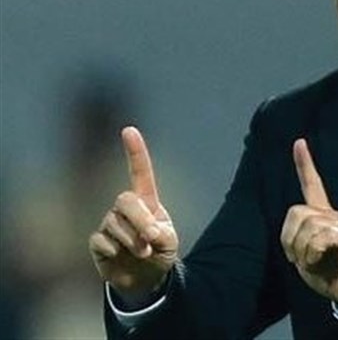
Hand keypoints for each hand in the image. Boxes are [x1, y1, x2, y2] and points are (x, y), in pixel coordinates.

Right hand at [89, 126, 178, 302]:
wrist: (145, 278)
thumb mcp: (169, 241)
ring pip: (115, 223)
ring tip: (143, 253)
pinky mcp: (97, 241)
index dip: (135, 152)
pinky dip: (115, 251)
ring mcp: (109, 222)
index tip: (128, 130)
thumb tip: (146, 235)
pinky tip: (120, 256)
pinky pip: (102, 241)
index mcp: (146, 201)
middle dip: (139, 218)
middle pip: (125, 199)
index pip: (140, 172)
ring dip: (132, 241)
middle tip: (152, 238)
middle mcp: (126, 208)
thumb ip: (161, 234)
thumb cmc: (160, 252)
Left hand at [280, 139, 337, 306]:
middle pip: (297, 212)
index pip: (312, 186)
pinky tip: (323, 262)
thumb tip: (300, 231)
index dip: (305, 164)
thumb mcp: (304, 256)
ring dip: (303, 252)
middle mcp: (333, 215)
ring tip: (315, 262)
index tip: (299, 142)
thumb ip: (297, 238)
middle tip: (301, 258)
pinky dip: (313, 255)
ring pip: (307, 228)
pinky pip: (320, 240)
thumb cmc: (329, 274)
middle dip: (291, 240)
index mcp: (322, 216)